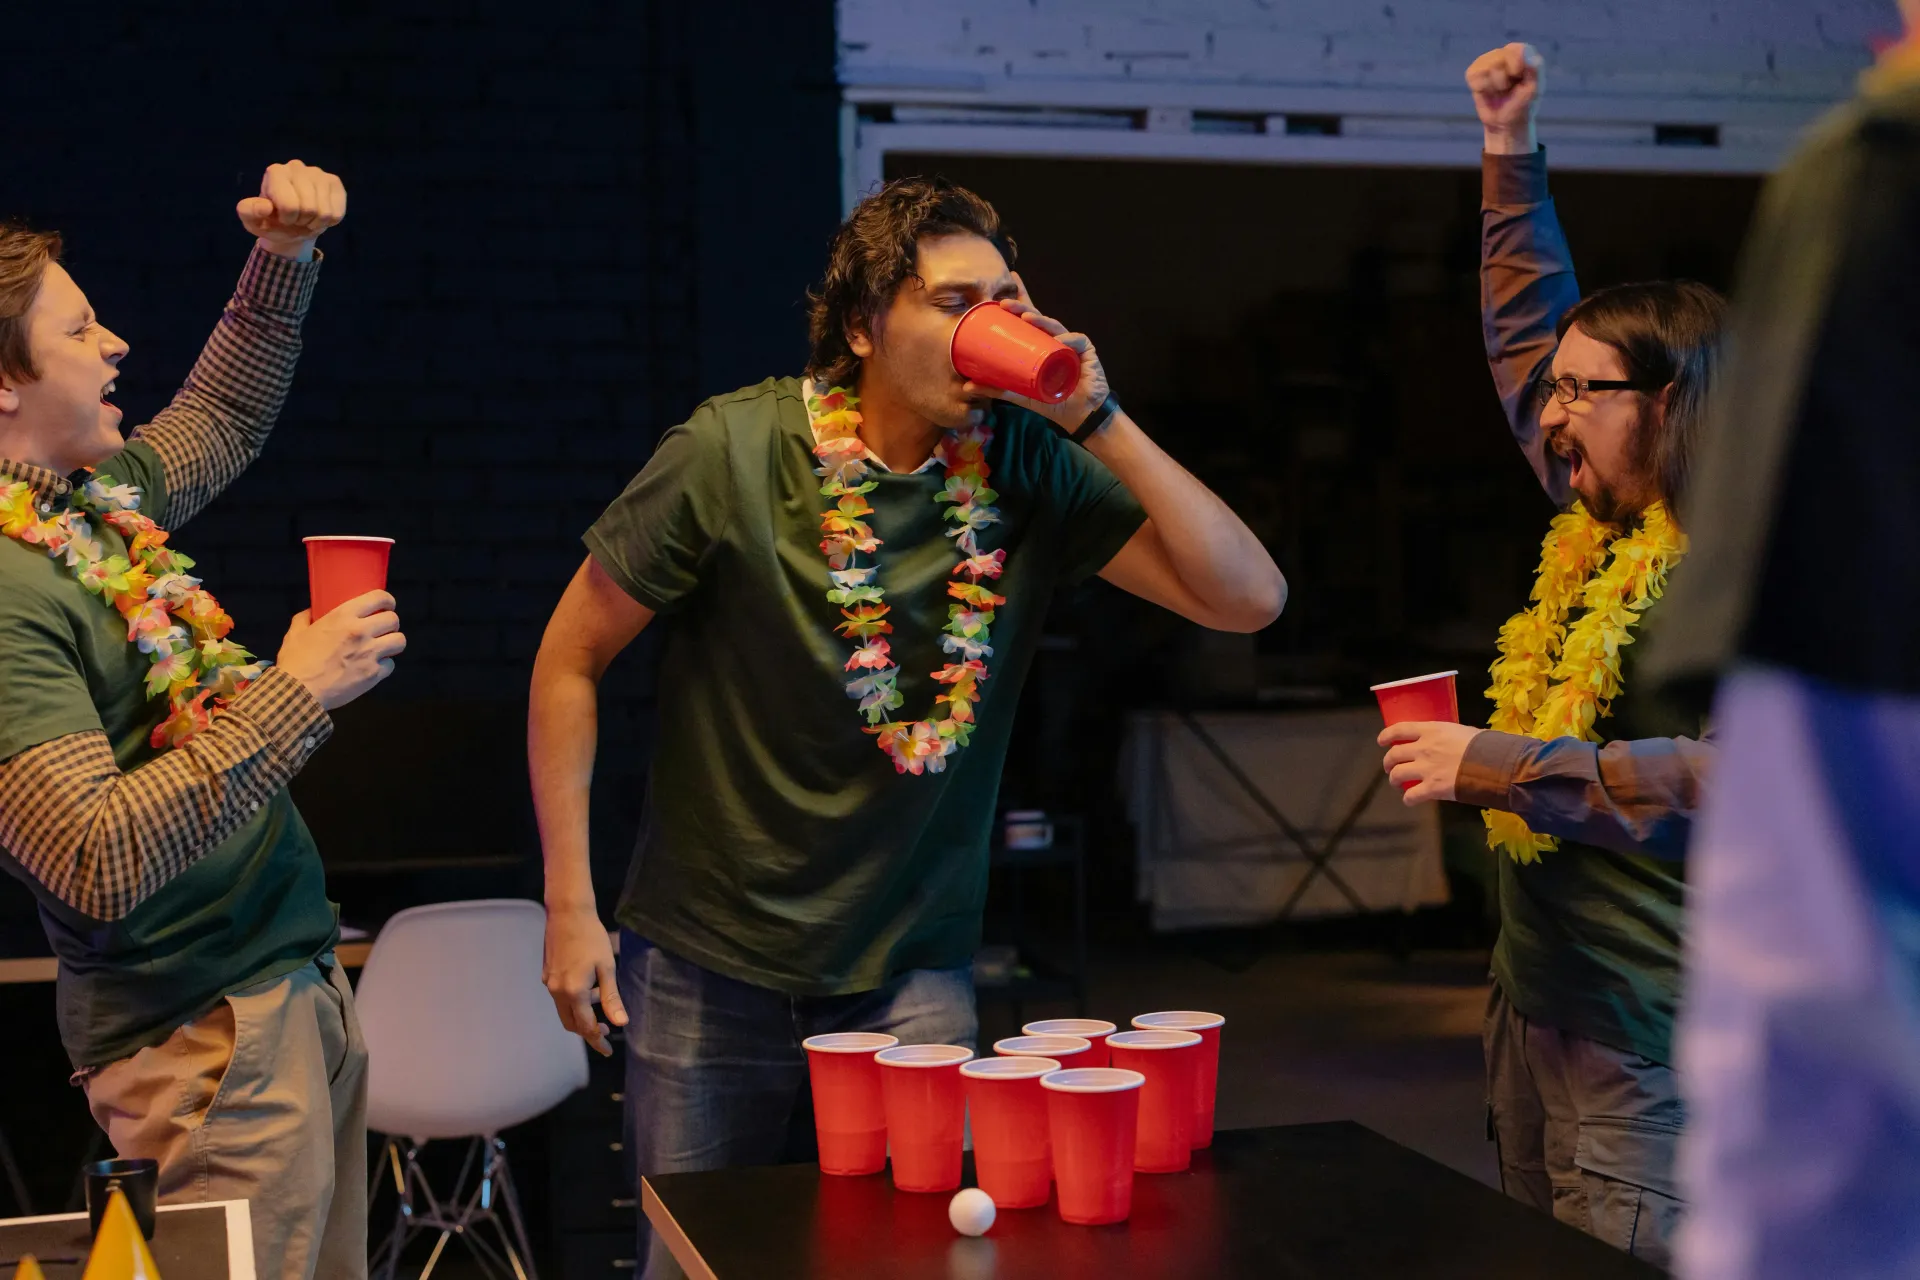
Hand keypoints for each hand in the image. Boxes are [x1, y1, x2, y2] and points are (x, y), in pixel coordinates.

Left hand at [236, 160, 346, 260]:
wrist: (292, 225)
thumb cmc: (271, 221)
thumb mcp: (253, 221)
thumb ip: (249, 213)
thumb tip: (265, 207)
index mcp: (276, 172)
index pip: (289, 205)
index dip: (287, 219)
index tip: (282, 217)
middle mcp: (297, 166)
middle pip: (309, 208)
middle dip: (302, 221)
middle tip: (296, 218)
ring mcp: (318, 172)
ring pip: (324, 212)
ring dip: (315, 222)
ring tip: (307, 217)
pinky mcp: (334, 182)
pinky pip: (337, 212)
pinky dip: (329, 221)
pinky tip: (320, 214)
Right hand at [274, 590, 403, 710]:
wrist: (298, 692)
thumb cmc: (295, 661)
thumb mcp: (296, 633)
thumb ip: (305, 618)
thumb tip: (311, 611)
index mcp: (343, 616)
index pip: (379, 598)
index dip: (387, 601)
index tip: (386, 605)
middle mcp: (361, 631)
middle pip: (393, 619)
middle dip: (390, 623)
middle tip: (382, 629)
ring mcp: (370, 653)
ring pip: (399, 641)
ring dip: (392, 643)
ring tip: (383, 647)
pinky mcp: (374, 674)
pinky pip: (391, 665)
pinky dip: (385, 666)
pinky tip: (374, 666)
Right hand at [543, 905, 626, 1056]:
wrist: (568, 914)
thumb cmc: (592, 938)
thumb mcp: (607, 968)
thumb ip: (611, 998)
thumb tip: (621, 1024)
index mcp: (573, 992)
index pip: (585, 1027)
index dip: (597, 1040)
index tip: (608, 1050)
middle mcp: (557, 991)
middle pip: (571, 1024)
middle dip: (588, 1031)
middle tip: (607, 1029)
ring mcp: (549, 983)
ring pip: (564, 1011)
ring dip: (581, 1014)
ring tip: (600, 1000)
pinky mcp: (547, 974)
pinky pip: (560, 997)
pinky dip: (573, 1001)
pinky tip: (588, 987)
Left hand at [959, 272, 1110, 429]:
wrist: (1080, 414)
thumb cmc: (1052, 400)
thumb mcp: (1021, 395)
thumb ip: (997, 388)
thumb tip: (967, 385)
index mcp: (1039, 345)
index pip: (1027, 319)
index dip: (1019, 300)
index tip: (1005, 286)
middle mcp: (1053, 339)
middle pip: (1037, 318)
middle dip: (1022, 306)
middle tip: (1004, 303)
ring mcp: (1070, 343)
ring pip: (1054, 326)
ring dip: (1040, 320)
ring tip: (1026, 317)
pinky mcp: (1086, 350)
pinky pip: (1076, 341)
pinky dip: (1068, 340)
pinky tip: (1059, 341)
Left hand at [1378, 721, 1484, 803]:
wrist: (1495, 764)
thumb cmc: (1485, 745)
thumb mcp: (1462, 731)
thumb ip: (1448, 737)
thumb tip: (1448, 742)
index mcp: (1431, 730)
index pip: (1400, 729)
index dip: (1387, 735)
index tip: (1381, 741)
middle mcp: (1424, 748)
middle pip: (1394, 754)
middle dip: (1388, 762)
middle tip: (1390, 767)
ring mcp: (1426, 768)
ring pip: (1397, 775)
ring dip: (1394, 780)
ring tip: (1397, 784)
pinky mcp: (1432, 788)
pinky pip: (1411, 796)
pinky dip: (1408, 799)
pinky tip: (1410, 800)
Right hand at [1466, 43, 1542, 153]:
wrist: (1506, 123)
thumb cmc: (1522, 104)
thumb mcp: (1534, 88)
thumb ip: (1533, 67)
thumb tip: (1523, 50)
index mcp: (1522, 53)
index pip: (1516, 49)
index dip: (1516, 65)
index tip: (1520, 78)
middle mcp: (1503, 53)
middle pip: (1499, 58)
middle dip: (1504, 79)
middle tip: (1509, 88)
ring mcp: (1486, 61)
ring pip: (1487, 68)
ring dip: (1494, 85)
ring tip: (1499, 91)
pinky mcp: (1473, 73)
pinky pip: (1474, 78)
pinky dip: (1482, 88)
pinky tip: (1488, 92)